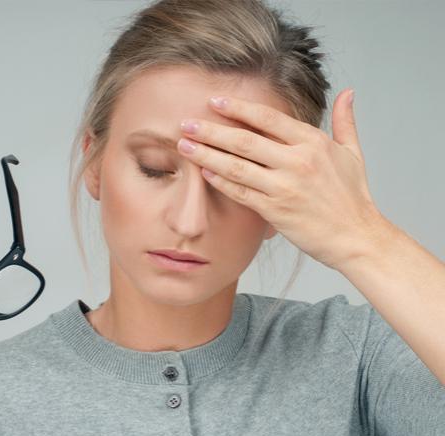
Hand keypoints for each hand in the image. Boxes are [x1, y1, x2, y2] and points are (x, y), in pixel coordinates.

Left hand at [177, 88, 386, 269]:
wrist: (356, 237)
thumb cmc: (353, 197)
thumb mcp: (353, 154)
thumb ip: (345, 122)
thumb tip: (347, 93)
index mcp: (313, 142)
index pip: (267, 118)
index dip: (238, 108)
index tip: (214, 102)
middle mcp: (297, 161)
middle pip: (244, 140)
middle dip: (211, 130)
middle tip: (185, 123)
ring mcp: (284, 187)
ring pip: (236, 166)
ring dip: (206, 155)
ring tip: (184, 146)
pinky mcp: (275, 210)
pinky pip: (241, 192)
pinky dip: (221, 182)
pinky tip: (203, 173)